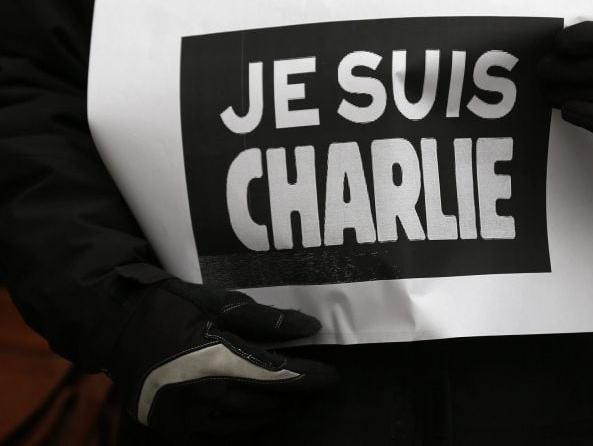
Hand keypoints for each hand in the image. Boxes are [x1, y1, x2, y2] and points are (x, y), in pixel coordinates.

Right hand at [108, 278, 336, 442]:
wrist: (118, 327)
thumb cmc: (172, 307)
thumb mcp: (219, 304)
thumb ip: (265, 320)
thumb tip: (309, 326)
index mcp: (219, 361)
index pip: (279, 376)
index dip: (309, 378)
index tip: (331, 376)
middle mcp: (206, 396)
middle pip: (268, 401)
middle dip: (293, 392)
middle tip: (308, 380)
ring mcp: (190, 418)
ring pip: (249, 422)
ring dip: (272, 407)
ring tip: (284, 392)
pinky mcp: (178, 428)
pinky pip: (224, 435)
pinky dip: (245, 423)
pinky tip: (252, 407)